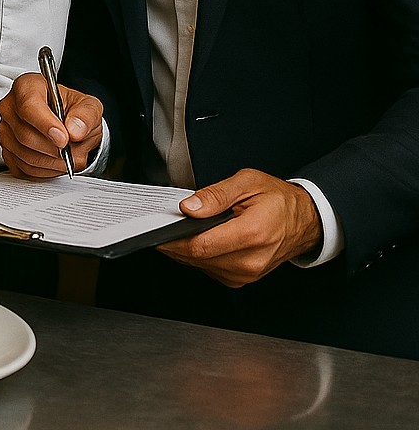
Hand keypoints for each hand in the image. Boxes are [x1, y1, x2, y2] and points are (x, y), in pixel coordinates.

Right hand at [0, 71, 102, 177]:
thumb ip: (85, 115)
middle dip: (53, 149)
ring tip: (68, 158)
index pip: (29, 107)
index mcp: (28, 86)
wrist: (67, 124)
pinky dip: (44, 171)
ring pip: (24, 154)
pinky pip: (22, 168)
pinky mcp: (6, 150)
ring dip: (51, 162)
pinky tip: (55, 163)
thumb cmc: (72, 110)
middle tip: (72, 151)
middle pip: (25, 134)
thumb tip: (75, 130)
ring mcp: (5, 129)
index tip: (64, 139)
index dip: (46, 125)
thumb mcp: (89, 106)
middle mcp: (10, 106)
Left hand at [155, 169, 322, 286]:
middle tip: (165, 224)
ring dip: (185, 249)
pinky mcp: (241, 279)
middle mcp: (250, 260)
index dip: (173, 239)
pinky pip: (208, 268)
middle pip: (196, 257)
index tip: (156, 229)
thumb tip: (189, 208)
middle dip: (175, 241)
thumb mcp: (247, 182)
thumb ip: (215, 195)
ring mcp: (246, 273)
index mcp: (252, 234)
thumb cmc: (279, 200)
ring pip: (199, 265)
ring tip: (184, 228)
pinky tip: (201, 239)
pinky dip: (198, 255)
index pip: (201, 245)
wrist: (305, 221)